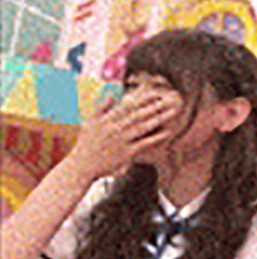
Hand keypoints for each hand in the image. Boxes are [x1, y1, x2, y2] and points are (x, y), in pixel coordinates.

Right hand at [64, 86, 182, 181]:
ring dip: (159, 118)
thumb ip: (100, 108)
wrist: (82, 165)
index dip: (141, 99)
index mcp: (107, 119)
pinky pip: (144, 143)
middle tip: (168, 99)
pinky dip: (155, 137)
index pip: (127, 106)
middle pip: (138, 115)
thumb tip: (110, 95)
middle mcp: (115, 128)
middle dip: (154, 106)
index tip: (154, 93)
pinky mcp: (126, 153)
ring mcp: (121, 140)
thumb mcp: (90, 123)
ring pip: (143, 127)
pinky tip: (167, 132)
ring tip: (172, 112)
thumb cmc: (87, 143)